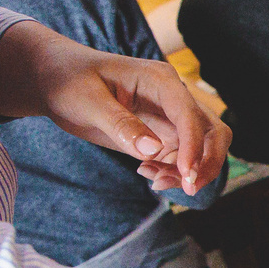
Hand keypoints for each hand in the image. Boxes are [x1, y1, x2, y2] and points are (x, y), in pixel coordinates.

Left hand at [0, 22, 228, 193]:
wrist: (55, 79)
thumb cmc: (69, 80)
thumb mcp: (88, 101)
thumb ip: (121, 125)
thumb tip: (152, 151)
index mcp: (160, 80)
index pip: (190, 116)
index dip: (194, 147)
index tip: (185, 176)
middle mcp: (173, 98)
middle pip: (213, 132)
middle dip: (208, 162)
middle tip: (187, 188)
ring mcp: (169, 117)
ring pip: (202, 149)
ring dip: (189, 171)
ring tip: (154, 180)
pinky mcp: (161, 134)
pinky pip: (182, 158)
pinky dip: (173, 172)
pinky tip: (146, 173)